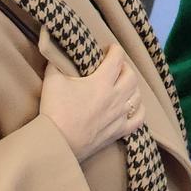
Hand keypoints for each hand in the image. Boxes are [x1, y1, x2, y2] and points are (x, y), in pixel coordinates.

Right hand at [40, 45, 145, 161]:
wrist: (57, 143)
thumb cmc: (55, 111)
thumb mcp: (52, 82)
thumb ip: (56, 66)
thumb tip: (55, 56)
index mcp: (102, 82)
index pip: (117, 59)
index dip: (115, 50)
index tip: (110, 48)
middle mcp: (116, 97)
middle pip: (131, 76)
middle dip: (125, 67)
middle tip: (116, 66)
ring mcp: (119, 115)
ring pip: (137, 96)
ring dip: (133, 87)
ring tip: (124, 84)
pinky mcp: (118, 132)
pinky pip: (138, 120)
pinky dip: (138, 110)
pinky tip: (134, 107)